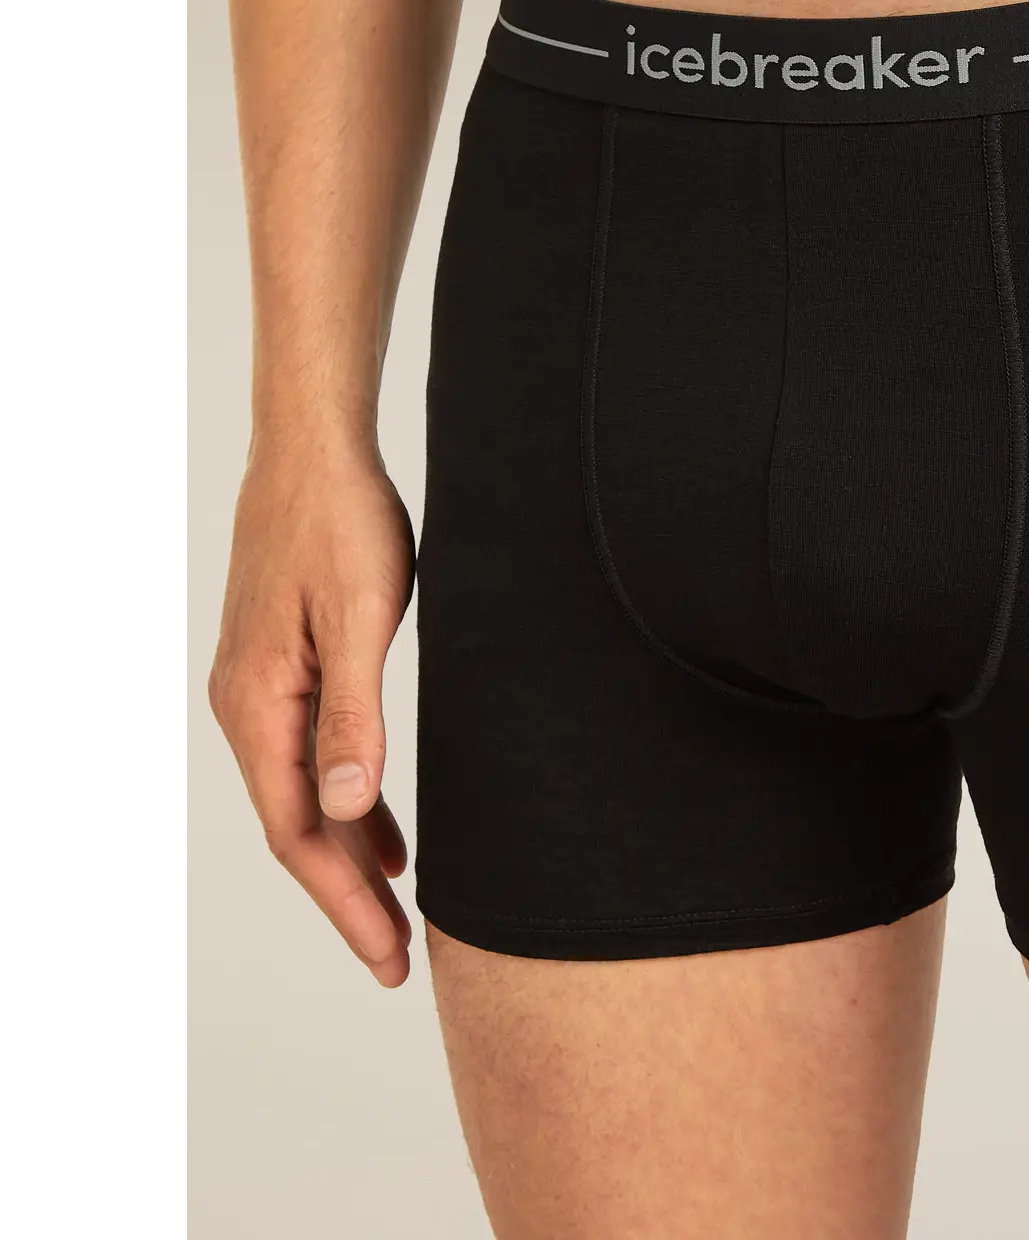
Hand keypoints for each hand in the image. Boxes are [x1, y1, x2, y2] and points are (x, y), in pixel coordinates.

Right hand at [209, 447, 415, 986]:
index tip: (387, 954)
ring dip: (351, 852)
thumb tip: (348, 806)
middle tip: (398, 958)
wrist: (315, 450)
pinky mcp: (288, 667)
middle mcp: (249, 707)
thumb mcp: (356, 617)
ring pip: (308, 794)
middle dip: (349, 895)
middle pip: (300, 826)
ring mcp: (264, 688)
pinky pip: (315, 755)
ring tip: (397, 908)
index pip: (300, 831)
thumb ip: (351, 714)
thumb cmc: (339, 522)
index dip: (344, 899)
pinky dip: (350, 799)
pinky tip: (382, 824)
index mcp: (258, 705)